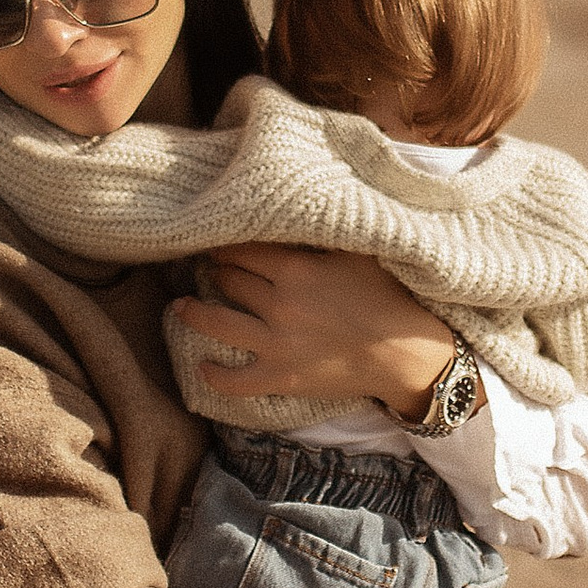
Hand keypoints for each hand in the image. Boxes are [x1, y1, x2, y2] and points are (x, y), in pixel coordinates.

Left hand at [199, 242, 456, 416]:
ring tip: (181, 306)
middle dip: (215, 272)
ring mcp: (276, 344)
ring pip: (216, 323)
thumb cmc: (388, 299)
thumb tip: (299, 207)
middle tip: (208, 268)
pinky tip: (202, 365)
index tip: (216, 240)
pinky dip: (213, 374)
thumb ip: (324, 233)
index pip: (242, 249)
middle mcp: (279, 305)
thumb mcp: (359, 253)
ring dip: (193, 312)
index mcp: (296, 270)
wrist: (406, 355)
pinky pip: (234, 380)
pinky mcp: (281, 378)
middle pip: (228, 280)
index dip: (225, 243)